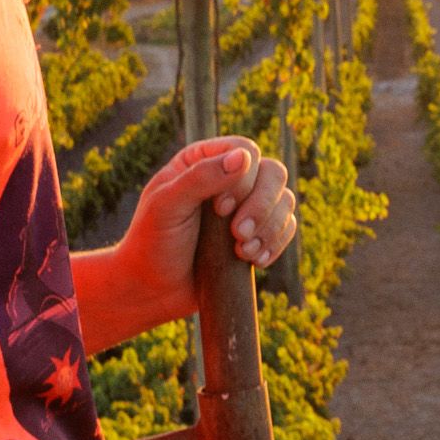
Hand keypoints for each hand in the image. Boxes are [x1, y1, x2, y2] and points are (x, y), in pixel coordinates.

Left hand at [106, 138, 294, 323]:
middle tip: (238, 233)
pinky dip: (276, 243)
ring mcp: (246, 206)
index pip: (245, 150)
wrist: (154, 289)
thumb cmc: (152, 243)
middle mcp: (228, 178)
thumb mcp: (167, 205)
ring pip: (285, 200)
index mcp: (202, 161)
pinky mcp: (257, 233)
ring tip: (242, 252)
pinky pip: (286, 227)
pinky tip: (255, 260)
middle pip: (273, 173)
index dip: (242, 179)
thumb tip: (244, 158)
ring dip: (269, 228)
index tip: (219, 209)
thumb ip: (201, 178)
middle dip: (261, 205)